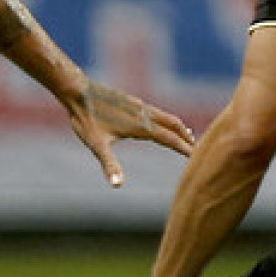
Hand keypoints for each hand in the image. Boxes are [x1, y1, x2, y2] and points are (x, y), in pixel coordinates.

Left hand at [67, 80, 193, 187]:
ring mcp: (138, 106)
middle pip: (173, 125)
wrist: (77, 91)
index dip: (184, 148)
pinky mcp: (131, 101)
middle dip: (186, 137)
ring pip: (165, 116)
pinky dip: (165, 119)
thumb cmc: (86, 120)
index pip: (169, 138)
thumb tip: (118, 185)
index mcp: (140, 126)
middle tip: (198, 148)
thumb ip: (110, 165)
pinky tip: (158, 122)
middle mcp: (143, 114)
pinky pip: (155, 111)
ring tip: (186, 135)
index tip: (197, 156)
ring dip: (178, 127)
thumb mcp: (97, 146)